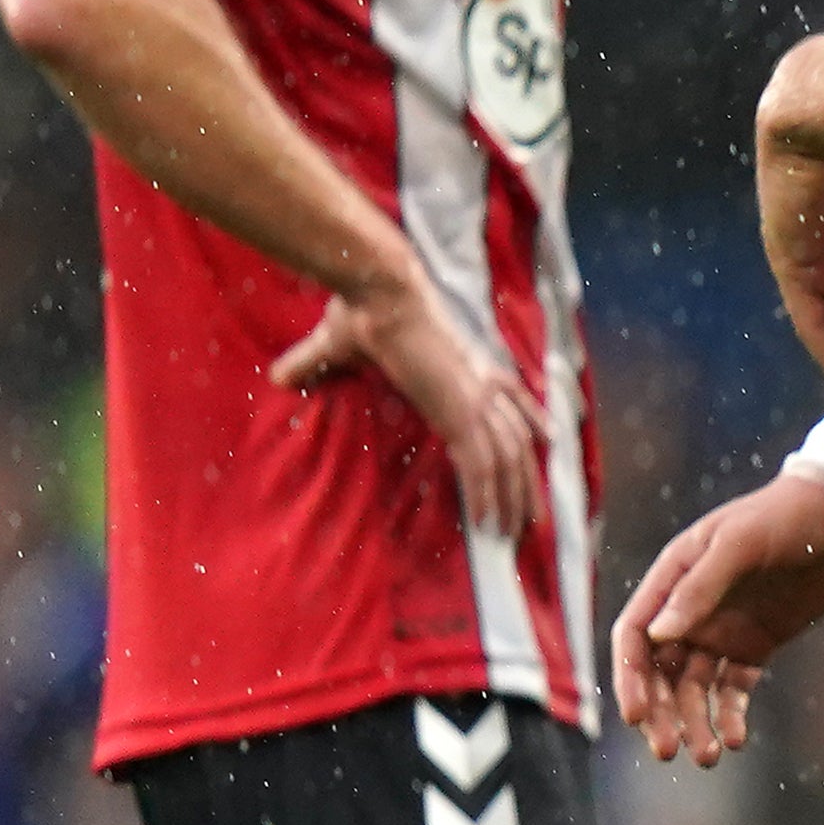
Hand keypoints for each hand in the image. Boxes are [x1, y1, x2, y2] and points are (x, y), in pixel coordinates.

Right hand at [272, 264, 542, 543]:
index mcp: (468, 365)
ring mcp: (474, 399)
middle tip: (531, 517)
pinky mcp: (459, 412)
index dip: (529, 425)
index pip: (512, 401)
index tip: (544, 446)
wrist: (378, 291)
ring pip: (507, 460)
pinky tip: (485, 522)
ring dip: (511, 499)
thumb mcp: (339, 343)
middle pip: (519, 441)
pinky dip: (485, 495)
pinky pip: (481, 464)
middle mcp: (481, 384)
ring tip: (511, 533)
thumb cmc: (360, 309)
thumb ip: (315, 365)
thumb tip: (278, 378)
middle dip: (526, 482)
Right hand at [610, 470, 823, 766]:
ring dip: (695, 723)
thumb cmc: (788, 514)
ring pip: (696, 688)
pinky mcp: (758, 644)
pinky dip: (731, 715)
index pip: (635, 637)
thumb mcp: (740, 543)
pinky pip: (735, 687)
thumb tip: (656, 635)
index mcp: (674, 577)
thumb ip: (700, 588)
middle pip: (660, 672)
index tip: (637, 716)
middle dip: (660, 713)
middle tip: (667, 750)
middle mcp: (692, 608)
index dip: (630, 678)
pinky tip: (736, 739)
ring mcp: (725, 628)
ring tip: (707, 756)